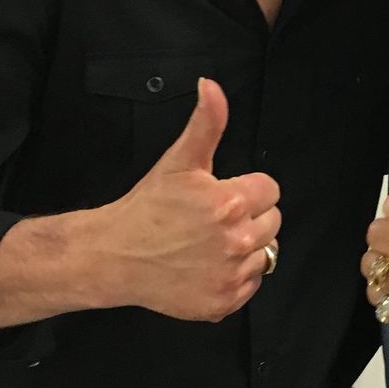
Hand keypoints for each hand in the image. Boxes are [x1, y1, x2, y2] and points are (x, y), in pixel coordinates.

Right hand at [94, 77, 280, 320]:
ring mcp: (230, 275)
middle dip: (250, 217)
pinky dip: (235, 278)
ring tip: (210, 242)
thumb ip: (206, 123)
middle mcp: (236, 241)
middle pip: (273, 222)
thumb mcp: (179, 161)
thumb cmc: (148, 207)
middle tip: (214, 219)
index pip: (271, 190)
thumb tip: (212, 85)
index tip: (223, 195)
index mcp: (230, 203)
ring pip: (265, 254)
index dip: (248, 189)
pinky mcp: (223, 302)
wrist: (115, 255)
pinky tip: (208, 266)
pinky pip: (251, 286)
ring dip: (245, 248)